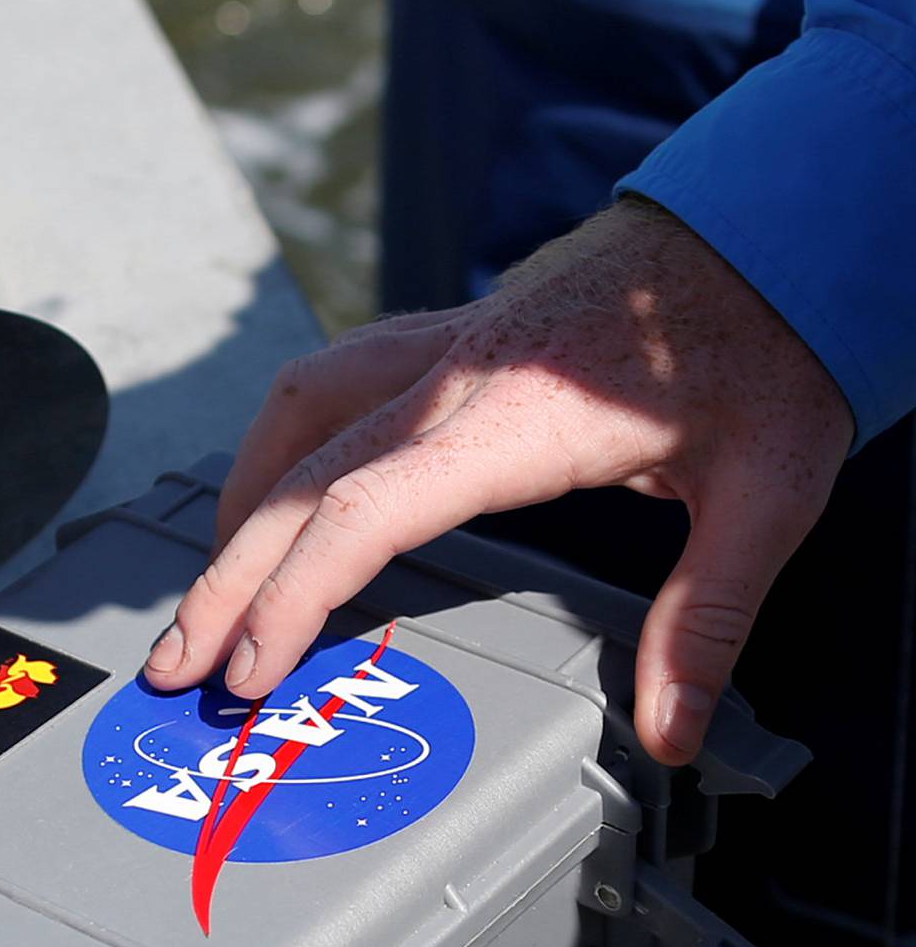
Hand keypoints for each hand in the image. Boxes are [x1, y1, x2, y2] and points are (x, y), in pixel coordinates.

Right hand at [143, 199, 852, 763]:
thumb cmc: (766, 338)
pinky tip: (276, 483)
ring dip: (239, 501)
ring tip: (211, 579)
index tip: (248, 665)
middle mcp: (453, 377)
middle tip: (177, 661)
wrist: (768, 216)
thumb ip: (707, 614)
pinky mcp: (448, 333)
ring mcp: (442, 346)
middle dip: (223, 579)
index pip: (360, 511)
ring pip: (295, 414)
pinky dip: (280, 443)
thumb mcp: (766, 488)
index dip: (289, 594)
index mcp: (512, 421)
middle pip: (295, 481)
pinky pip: (329, 382)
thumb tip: (674, 730)